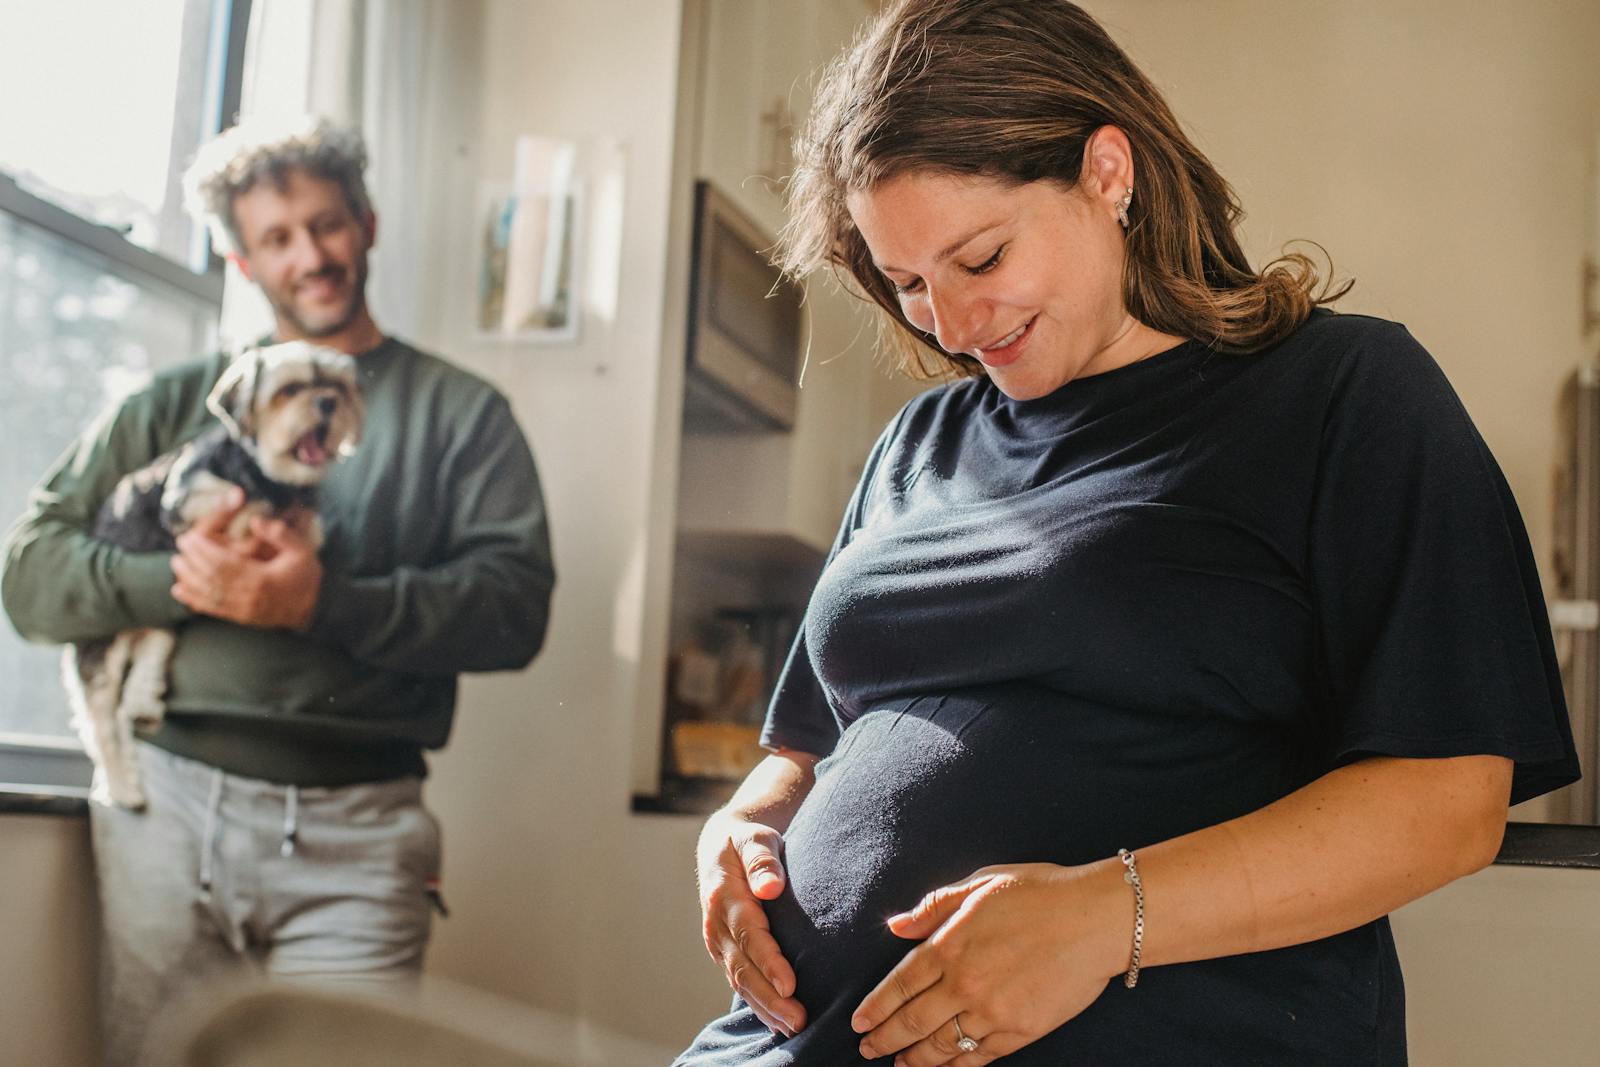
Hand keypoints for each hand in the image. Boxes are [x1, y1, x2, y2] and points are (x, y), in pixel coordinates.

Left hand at [171, 499, 322, 629]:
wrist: (314, 611)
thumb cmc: (306, 578)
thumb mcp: (302, 551)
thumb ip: (280, 534)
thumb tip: (255, 521)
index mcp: (260, 578)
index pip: (223, 563)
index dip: (204, 550)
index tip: (191, 537)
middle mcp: (247, 596)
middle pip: (211, 577)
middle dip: (192, 560)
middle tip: (181, 545)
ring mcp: (242, 610)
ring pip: (207, 593)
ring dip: (188, 578)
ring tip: (177, 563)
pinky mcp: (240, 618)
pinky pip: (211, 609)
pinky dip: (193, 600)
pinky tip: (180, 591)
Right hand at [696, 810, 805, 1038]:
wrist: (720, 848)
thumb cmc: (746, 841)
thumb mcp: (754, 839)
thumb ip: (762, 860)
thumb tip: (770, 887)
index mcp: (724, 896)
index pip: (749, 934)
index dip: (768, 962)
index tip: (790, 985)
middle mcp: (717, 924)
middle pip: (743, 967)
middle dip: (770, 997)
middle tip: (799, 1020)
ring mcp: (718, 942)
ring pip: (740, 981)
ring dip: (765, 1007)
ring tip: (794, 1027)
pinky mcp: (725, 951)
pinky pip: (739, 981)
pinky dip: (757, 1003)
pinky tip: (777, 1022)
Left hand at [852, 861, 1129, 1063]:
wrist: (1096, 919)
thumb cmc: (1040, 893)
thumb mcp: (980, 884)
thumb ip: (934, 907)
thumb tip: (896, 926)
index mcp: (950, 945)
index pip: (900, 985)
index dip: (876, 1007)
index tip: (859, 1022)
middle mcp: (965, 983)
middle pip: (913, 1022)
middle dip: (885, 1039)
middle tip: (867, 1050)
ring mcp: (992, 1011)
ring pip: (942, 1046)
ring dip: (915, 1059)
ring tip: (898, 1065)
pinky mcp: (1020, 1031)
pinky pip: (979, 1057)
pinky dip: (956, 1066)